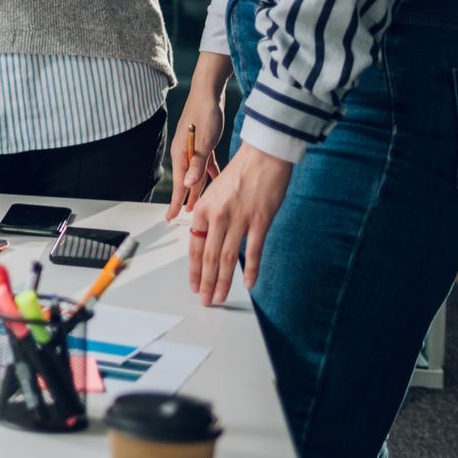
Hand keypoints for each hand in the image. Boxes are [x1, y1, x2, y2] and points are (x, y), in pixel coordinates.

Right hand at [166, 87, 225, 219]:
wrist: (209, 92)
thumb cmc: (205, 114)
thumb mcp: (203, 141)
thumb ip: (196, 164)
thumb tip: (188, 185)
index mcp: (181, 153)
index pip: (179, 184)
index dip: (175, 201)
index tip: (170, 216)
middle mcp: (184, 152)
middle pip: (186, 181)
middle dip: (185, 198)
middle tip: (183, 216)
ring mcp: (193, 147)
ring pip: (196, 173)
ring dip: (198, 188)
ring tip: (198, 204)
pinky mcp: (203, 143)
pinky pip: (205, 163)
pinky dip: (209, 173)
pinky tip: (215, 180)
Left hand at [186, 141, 291, 305]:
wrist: (262, 157)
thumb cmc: (239, 174)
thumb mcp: (214, 193)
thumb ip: (209, 217)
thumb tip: (206, 240)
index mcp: (202, 209)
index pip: (194, 247)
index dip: (194, 270)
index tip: (194, 286)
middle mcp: (217, 216)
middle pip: (209, 257)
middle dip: (206, 282)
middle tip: (206, 300)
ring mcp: (238, 219)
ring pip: (227, 258)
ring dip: (223, 281)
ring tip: (220, 297)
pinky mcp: (260, 221)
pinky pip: (252, 250)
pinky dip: (250, 269)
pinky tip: (248, 284)